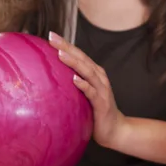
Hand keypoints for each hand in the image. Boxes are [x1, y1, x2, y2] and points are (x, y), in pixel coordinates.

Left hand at [48, 32, 125, 147]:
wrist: (115, 130)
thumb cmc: (95, 112)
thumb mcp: (84, 95)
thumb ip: (73, 85)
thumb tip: (50, 79)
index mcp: (94, 74)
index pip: (79, 56)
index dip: (66, 45)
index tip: (51, 35)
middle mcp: (99, 78)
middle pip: (82, 59)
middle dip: (67, 48)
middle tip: (52, 38)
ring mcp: (102, 89)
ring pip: (87, 72)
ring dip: (74, 62)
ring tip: (60, 54)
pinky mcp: (101, 103)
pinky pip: (91, 92)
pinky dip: (83, 84)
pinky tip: (74, 79)